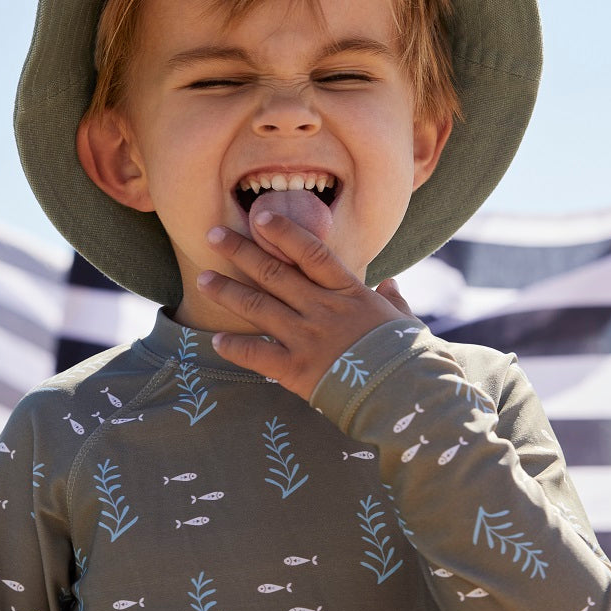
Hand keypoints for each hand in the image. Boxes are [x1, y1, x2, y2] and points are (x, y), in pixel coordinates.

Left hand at [196, 209, 416, 400]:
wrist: (404, 395)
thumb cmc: (408, 357)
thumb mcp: (403, 321)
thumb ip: (392, 301)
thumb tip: (390, 284)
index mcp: (348, 292)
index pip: (311, 252)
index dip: (284, 231)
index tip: (260, 216)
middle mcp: (322, 308)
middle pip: (273, 272)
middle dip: (240, 252)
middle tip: (212, 236)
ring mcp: (306, 337)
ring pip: (258, 306)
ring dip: (227, 292)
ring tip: (202, 279)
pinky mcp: (295, 369)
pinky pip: (256, 354)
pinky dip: (234, 347)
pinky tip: (216, 340)